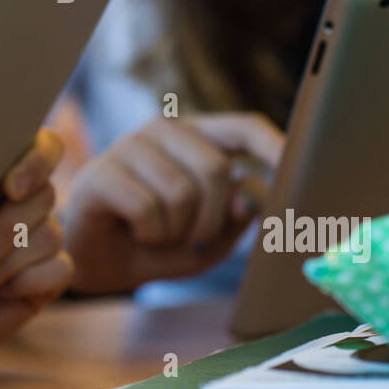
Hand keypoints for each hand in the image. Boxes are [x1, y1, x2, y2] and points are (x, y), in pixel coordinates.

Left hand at [0, 128, 71, 368]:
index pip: (44, 147)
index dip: (36, 162)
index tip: (10, 188)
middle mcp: (28, 199)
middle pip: (42, 196)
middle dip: (1, 233)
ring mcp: (42, 235)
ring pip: (48, 235)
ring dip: (3, 264)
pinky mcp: (50, 275)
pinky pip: (59, 270)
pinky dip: (27, 282)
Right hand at [61, 113, 283, 294]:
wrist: (92, 261)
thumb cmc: (154, 243)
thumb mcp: (207, 239)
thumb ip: (235, 217)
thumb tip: (250, 195)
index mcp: (196, 136)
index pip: (244, 127)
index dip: (274, 145)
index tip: (296, 169)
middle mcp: (163, 130)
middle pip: (216, 168)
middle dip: (212, 218)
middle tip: (192, 237)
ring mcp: (128, 145)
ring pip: (181, 192)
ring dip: (177, 232)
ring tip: (158, 235)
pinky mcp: (100, 172)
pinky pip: (147, 209)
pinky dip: (149, 235)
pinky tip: (134, 233)